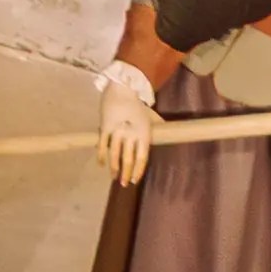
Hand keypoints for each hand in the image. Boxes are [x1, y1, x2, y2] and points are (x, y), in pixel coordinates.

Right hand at [97, 61, 157, 186]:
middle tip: (123, 184)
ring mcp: (117, 131)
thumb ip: (158, 127)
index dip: (138, 171)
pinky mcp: (105, 127)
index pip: (142, 158)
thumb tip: (168, 133)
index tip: (135, 180)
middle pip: (128, 159)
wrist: (122, 88)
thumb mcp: (150, 116)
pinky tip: (102, 164)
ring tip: (114, 177)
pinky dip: (101, 156)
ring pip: (114, 155)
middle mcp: (131, 134)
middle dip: (126, 173)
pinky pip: (103, 145)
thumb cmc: (137, 104)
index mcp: (143, 133)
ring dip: (114, 168)